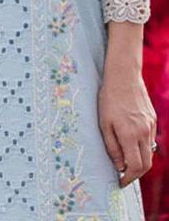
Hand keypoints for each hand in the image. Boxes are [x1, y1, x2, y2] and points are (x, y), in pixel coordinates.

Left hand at [98, 69, 156, 187]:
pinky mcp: (152, 119)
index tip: (120, 182)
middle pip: (146, 164)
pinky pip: (150, 139)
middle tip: (124, 175)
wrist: (123, 76)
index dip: (128, 178)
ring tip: (126, 159)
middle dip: (136, 174)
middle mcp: (144, 132)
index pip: (135, 167)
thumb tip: (119, 166)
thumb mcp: (104, 123)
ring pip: (149, 152)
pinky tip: (131, 142)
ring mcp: (150, 126)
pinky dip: (142, 147)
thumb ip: (112, 146)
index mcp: (130, 135)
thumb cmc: (109, 98)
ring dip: (139, 160)